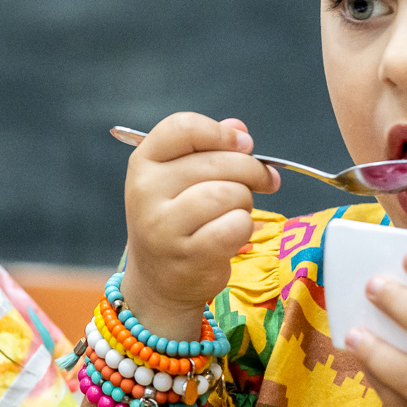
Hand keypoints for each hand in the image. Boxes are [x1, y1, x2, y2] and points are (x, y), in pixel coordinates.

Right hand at [121, 112, 278, 339]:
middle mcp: (146, 190)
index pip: (183, 127)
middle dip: (251, 170)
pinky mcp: (187, 254)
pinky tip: (234, 233)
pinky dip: (245, 227)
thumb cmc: (176, 220)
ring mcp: (163, 225)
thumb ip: (207, 148)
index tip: (243, 145)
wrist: (158, 280)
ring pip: (231, 193)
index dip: (221, 133)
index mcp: (143, 162)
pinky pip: (237, 225)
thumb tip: (238, 129)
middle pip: (218, 161)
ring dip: (246, 201)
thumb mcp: (180, 178)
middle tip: (262, 180)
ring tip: (238, 211)